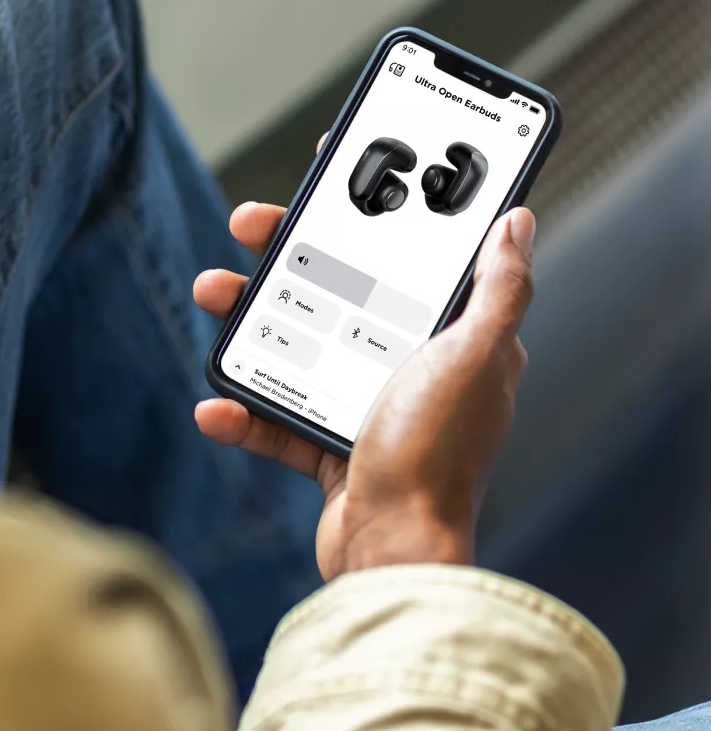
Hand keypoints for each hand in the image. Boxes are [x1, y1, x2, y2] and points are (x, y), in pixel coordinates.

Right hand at [194, 202, 534, 581]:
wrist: (393, 555)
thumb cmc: (437, 454)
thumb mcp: (473, 357)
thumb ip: (498, 290)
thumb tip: (518, 222)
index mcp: (447, 337)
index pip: (403, 256)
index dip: (367, 212)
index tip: (329, 176)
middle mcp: (406, 366)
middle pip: (337, 290)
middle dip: (286, 253)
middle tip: (248, 224)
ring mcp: (363, 405)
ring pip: (296, 344)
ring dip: (248, 319)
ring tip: (212, 293)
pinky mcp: (328, 445)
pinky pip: (276, 416)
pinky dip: (244, 412)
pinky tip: (216, 406)